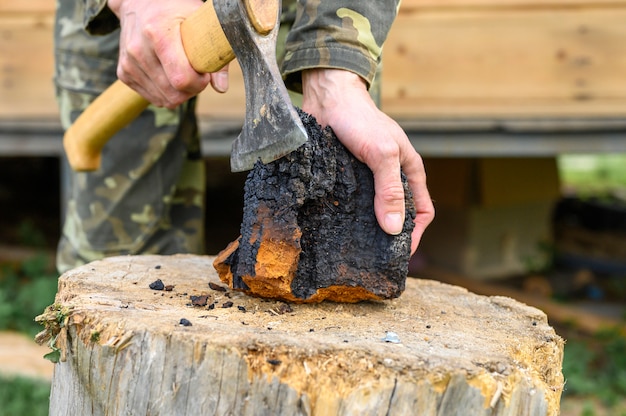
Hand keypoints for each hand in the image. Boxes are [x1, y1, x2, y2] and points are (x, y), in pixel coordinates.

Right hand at [108, 0, 228, 107]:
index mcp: (157, 33)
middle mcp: (138, 49)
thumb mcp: (199, 22)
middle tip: (196, 75)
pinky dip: (166, 92)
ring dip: (179, 92)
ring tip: (182, 71)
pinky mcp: (124, 73)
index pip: (181, 79)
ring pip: (164, 100)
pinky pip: (153, 98)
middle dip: (191, 90)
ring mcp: (129, 63)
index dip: (199, 83)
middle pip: (173, 94)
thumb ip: (214, 55)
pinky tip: (169, 74)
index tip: (204, 73)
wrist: (139, 3)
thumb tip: (221, 88)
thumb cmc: (175, 11)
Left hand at [301, 69, 433, 253]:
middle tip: (374, 257)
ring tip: (354, 247)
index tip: (401, 254)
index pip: (422, 211)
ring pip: (373, 210)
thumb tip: (394, 227)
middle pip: (397, 213)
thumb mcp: (382, 154)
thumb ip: (389, 190)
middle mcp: (390, 176)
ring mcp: (368, 178)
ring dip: (367, 227)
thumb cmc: (361, 120)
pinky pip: (351, 202)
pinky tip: (338, 227)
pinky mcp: (347, 177)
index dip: (415, 233)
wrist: (329, 99)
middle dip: (390, 235)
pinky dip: (348, 215)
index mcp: (409, 170)